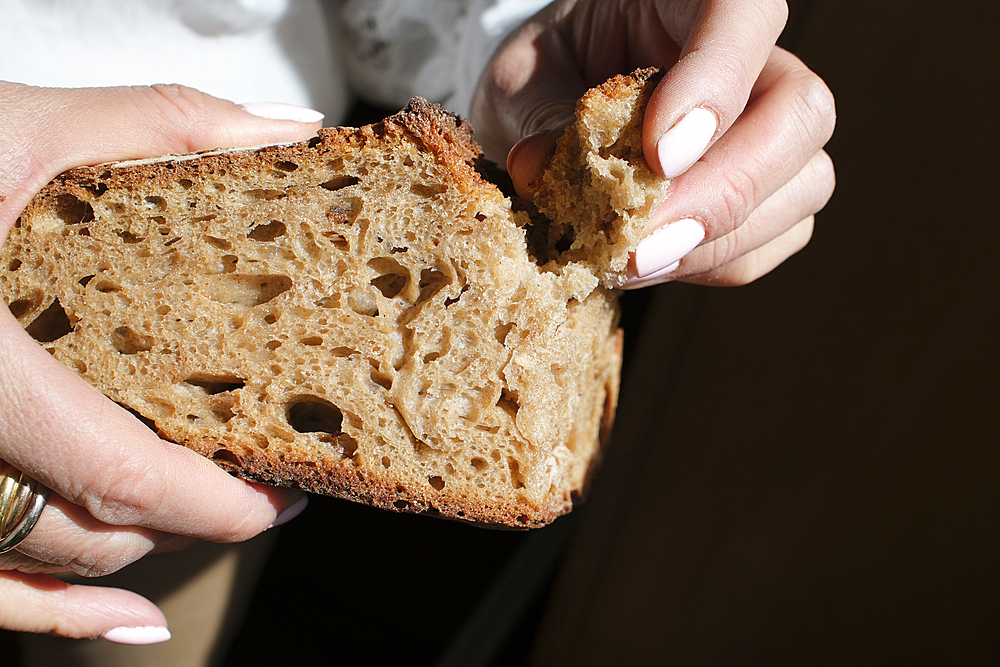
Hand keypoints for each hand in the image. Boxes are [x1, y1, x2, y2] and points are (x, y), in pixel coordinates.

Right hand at [0, 83, 321, 641]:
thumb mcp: (11, 128)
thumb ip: (156, 124)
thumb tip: (284, 130)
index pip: (121, 475)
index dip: (219, 504)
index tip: (284, 497)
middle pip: (90, 526)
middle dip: (187, 516)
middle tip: (258, 484)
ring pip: (36, 557)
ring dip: (130, 548)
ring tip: (198, 519)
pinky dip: (45, 608)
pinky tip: (123, 621)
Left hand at [472, 0, 835, 286]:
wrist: (556, 112)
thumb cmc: (548, 75)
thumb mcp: (524, 81)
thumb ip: (538, 116)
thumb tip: (541, 166)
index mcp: (695, 0)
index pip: (745, 15)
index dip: (716, 86)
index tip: (658, 157)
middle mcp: (758, 59)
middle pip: (800, 113)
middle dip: (722, 192)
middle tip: (641, 240)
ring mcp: (774, 130)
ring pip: (803, 185)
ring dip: (714, 241)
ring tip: (630, 260)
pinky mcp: (772, 195)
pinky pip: (772, 241)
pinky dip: (709, 264)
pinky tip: (648, 263)